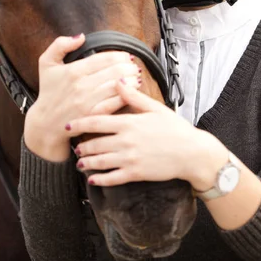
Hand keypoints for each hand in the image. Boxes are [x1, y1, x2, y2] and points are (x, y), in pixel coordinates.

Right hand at [24, 35, 140, 161]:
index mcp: (73, 71)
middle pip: (114, 71)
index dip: (119, 55)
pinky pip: (115, 103)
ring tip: (136, 76)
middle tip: (134, 65)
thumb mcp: (46, 63)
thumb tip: (80, 37)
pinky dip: (126, 95)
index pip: (104, 58)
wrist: (45, 123)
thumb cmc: (48, 91)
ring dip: (131, 79)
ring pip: (117, 86)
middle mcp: (81, 85)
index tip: (126, 55)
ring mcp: (88, 102)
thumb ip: (60, 45)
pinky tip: (132, 91)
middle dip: (128, 66)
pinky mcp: (93, 115)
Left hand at [67, 81, 228, 187]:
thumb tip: (118, 81)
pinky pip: (112, 178)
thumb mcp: (155, 108)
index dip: (79, 124)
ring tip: (80, 162)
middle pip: (94, 144)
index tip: (68, 125)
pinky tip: (93, 179)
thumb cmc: (175, 128)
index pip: (96, 122)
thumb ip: (134, 96)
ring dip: (87, 163)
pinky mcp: (136, 174)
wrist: (191, 153)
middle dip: (81, 146)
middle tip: (74, 147)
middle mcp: (126, 141)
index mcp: (129, 122)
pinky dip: (100, 180)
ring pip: (100, 162)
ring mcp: (130, 159)